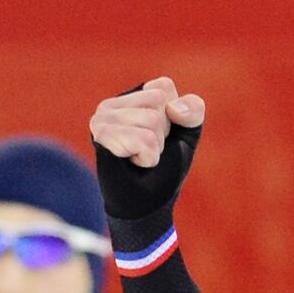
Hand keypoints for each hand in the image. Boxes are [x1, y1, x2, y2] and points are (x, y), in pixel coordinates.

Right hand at [90, 77, 205, 220]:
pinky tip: (133, 163)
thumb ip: (192, 112)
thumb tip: (173, 109)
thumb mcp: (187, 136)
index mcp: (130, 98)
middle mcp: (112, 104)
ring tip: (140, 158)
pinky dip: (148, 157)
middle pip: (157, 102)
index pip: (163, 87)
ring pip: (151, 121)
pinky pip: (143, 139)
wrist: (147, 206)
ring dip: (155, 147)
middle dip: (164, 133)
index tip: (163, 136)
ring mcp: (102, 118)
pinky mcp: (100, 136)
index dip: (175, 116)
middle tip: (151, 150)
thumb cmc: (165, 169)